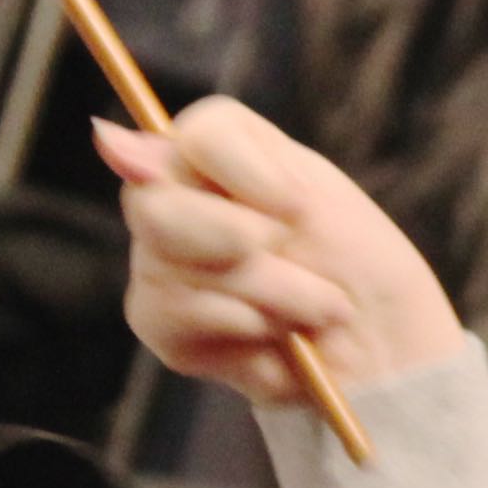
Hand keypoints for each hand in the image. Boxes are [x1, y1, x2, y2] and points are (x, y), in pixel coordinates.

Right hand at [99, 97, 468, 409]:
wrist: (381, 352)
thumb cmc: (357, 267)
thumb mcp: (315, 196)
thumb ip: (226, 159)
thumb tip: (106, 137)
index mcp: (222, 154)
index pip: (197, 135)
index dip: (246, 175)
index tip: (298, 209)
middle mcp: (176, 197)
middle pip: (157, 205)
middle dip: (245, 248)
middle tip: (303, 266)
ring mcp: (159, 259)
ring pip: (173, 269)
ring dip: (267, 298)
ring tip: (315, 311)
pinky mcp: (159, 322)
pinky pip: (171, 317)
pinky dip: (243, 332)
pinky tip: (277, 340)